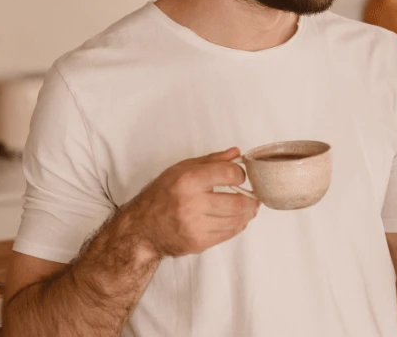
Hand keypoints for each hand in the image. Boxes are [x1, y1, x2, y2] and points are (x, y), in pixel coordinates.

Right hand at [123, 147, 259, 257]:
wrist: (142, 228)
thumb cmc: (161, 195)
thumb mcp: (180, 169)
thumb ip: (211, 161)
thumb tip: (237, 153)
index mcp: (188, 180)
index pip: (229, 174)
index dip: (240, 174)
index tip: (240, 176)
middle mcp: (191, 203)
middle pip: (238, 202)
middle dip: (251, 199)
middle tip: (254, 196)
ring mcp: (195, 226)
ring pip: (236, 220)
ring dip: (247, 213)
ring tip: (248, 208)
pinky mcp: (198, 243)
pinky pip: (228, 234)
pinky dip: (237, 226)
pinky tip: (236, 219)